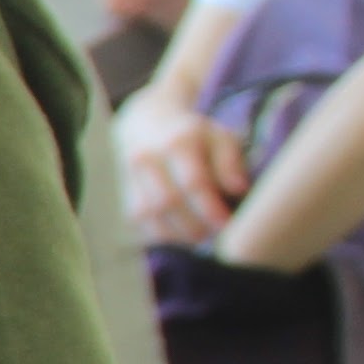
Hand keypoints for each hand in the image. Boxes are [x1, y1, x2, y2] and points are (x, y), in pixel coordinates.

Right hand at [120, 91, 252, 248]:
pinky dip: (163, 235)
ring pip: (149, 215)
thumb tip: (239, 190)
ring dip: (178, 233)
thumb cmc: (194, 137)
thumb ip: (231, 162)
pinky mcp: (124, 196)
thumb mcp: (219, 138)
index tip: (228, 224)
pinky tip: (183, 234)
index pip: (192, 182)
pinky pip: (140, 224)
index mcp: (177, 142)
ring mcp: (130, 178)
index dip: (210, 208)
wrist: (146, 128)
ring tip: (202, 236)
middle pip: (168, 202)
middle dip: (195, 224)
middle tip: (217, 233)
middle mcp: (147, 158)